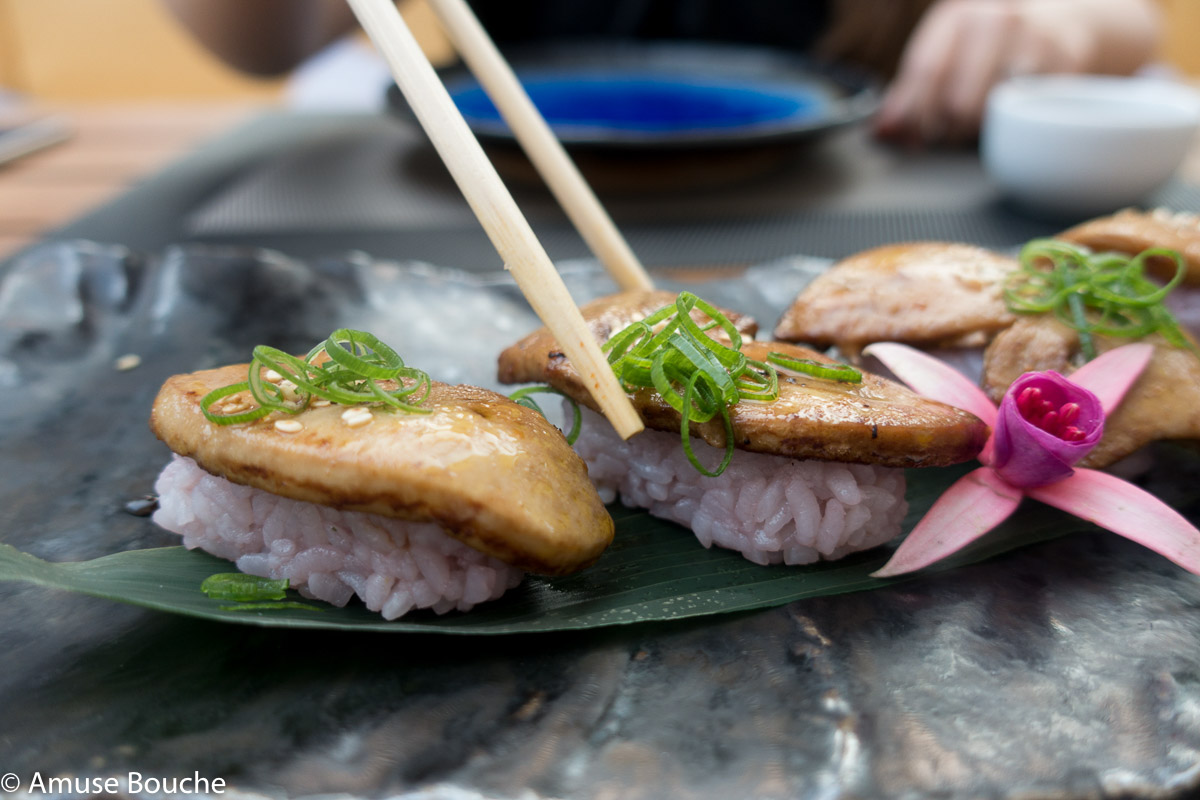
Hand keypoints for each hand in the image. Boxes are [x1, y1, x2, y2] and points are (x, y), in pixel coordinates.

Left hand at [873, 0, 1159, 145]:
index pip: (925, 72)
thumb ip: (910, 92)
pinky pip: (1026, 115)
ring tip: (974, 127)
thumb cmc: (990, 46)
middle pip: (956, 102)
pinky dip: (1012, 125)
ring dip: (976, 133)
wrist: (1060, 25)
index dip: (913, 115)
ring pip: (992, 113)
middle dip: (945, 130)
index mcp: (956, 16)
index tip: (907, 137)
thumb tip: (882, 131)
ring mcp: (1034, 39)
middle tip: (946, 134)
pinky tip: (1008, 118)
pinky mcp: (1066, 64)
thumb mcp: (946, 54)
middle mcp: (995, 19)